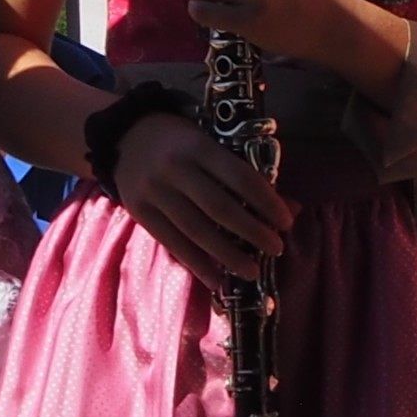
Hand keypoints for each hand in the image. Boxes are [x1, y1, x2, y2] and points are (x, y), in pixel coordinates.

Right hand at [103, 107, 294, 283]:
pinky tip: (216, 280)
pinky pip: (171, 242)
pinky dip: (195, 263)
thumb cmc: (181, 140)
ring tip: (251, 272)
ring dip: (226, 255)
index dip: (267, 202)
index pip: (241, 178)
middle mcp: (176, 170)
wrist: (124, 136)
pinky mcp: (139, 212)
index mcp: (199, 147)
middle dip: (252, 232)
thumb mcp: (212, 145)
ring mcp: (154, 192)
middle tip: (276, 249)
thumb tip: (292, 207)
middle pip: (220, 208)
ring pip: (195, 230)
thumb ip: (246, 175)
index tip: (287, 222)